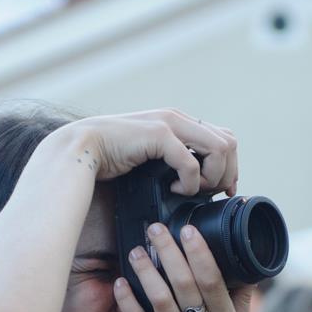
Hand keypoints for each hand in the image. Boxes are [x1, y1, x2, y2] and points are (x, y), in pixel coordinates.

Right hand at [59, 109, 238, 196]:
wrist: (81, 148)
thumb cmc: (111, 157)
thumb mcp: (151, 156)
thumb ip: (172, 159)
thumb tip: (196, 181)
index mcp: (179, 121)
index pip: (223, 138)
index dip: (229, 166)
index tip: (221, 191)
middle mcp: (179, 118)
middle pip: (229, 142)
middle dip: (227, 173)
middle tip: (211, 194)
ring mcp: (170, 123)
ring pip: (219, 149)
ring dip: (212, 177)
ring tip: (192, 191)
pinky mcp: (159, 134)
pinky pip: (191, 163)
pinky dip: (189, 183)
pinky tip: (174, 190)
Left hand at [113, 224, 249, 311]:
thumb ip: (239, 301)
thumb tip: (243, 267)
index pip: (213, 281)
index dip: (200, 252)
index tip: (188, 229)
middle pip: (185, 284)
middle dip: (169, 252)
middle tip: (156, 229)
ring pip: (161, 302)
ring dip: (146, 273)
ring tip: (136, 250)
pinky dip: (128, 303)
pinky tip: (119, 284)